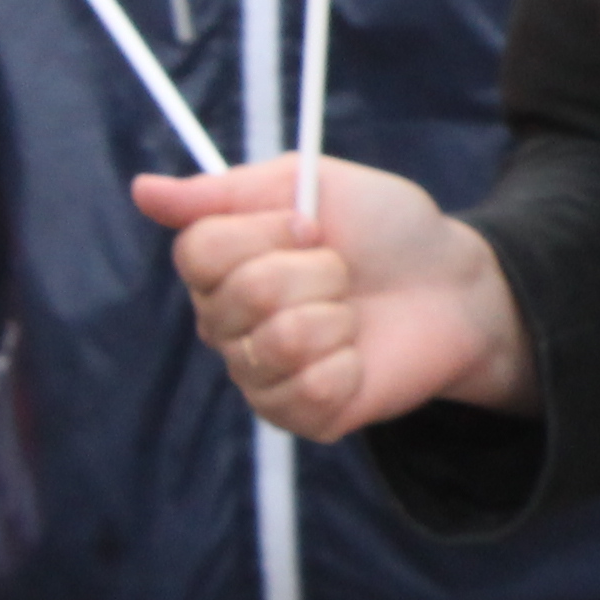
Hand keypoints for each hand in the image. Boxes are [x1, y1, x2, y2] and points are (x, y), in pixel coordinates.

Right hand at [133, 157, 535, 439]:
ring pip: (281, 340)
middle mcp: (225, 326)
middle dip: (315, 270)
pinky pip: (310, 388)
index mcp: (219, 268)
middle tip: (342, 271)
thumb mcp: (312, 184)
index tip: (311, 225)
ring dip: (336, 314)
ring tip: (351, 312)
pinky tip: (358, 355)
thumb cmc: (383, 228)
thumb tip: (141, 190)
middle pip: (244, 293)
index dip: (266, 232)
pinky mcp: (298, 415)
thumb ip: (224, 191)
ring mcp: (258, 375)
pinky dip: (351, 361)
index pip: (199, 252)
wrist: (457, 281)